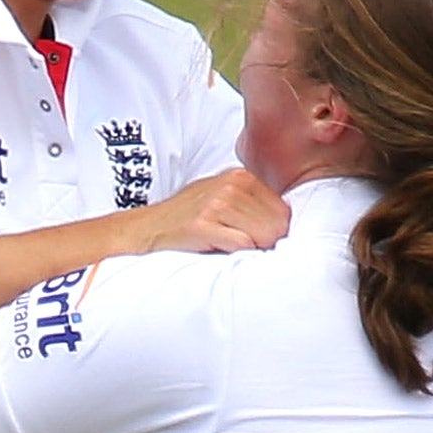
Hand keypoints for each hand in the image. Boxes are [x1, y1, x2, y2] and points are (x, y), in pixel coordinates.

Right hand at [135, 171, 289, 255]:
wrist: (147, 228)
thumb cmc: (187, 218)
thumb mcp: (222, 198)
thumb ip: (252, 205)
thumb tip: (285, 226)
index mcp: (241, 177)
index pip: (283, 211)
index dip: (273, 231)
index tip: (255, 238)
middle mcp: (232, 185)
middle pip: (277, 225)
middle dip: (265, 242)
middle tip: (241, 246)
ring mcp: (217, 203)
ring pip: (263, 237)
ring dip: (250, 250)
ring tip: (227, 246)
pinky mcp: (204, 224)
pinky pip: (242, 246)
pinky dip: (237, 255)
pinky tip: (219, 250)